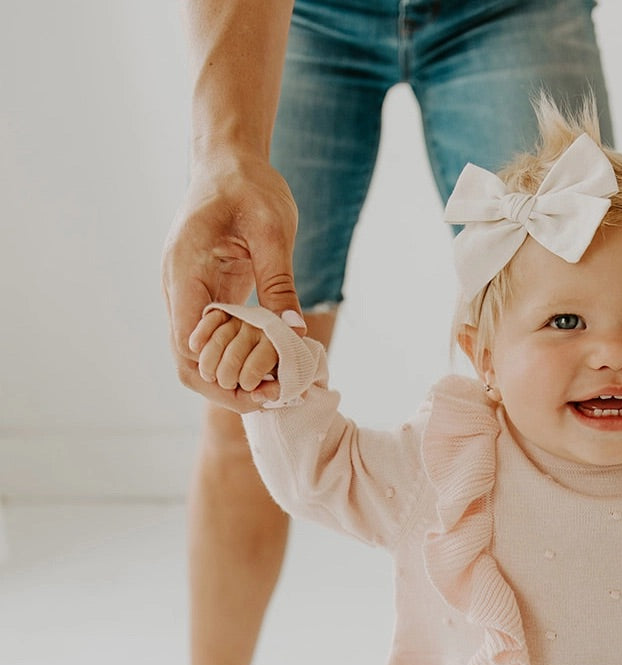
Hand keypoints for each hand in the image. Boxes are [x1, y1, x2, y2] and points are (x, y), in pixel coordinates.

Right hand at [163, 151, 304, 405]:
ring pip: (198, 355)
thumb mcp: (273, 230)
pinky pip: (214, 338)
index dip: (221, 375)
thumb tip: (296, 332)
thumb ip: (279, 282)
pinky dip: (237, 356)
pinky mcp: (204, 295)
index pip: (188, 343)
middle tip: (273, 398)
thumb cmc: (250, 186)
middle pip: (188, 360)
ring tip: (275, 388)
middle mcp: (177, 288)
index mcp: (185, 270)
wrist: (230, 162)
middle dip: (227, 387)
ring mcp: (187, 294)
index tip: (262, 389)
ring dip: (232, 376)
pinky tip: (269, 366)